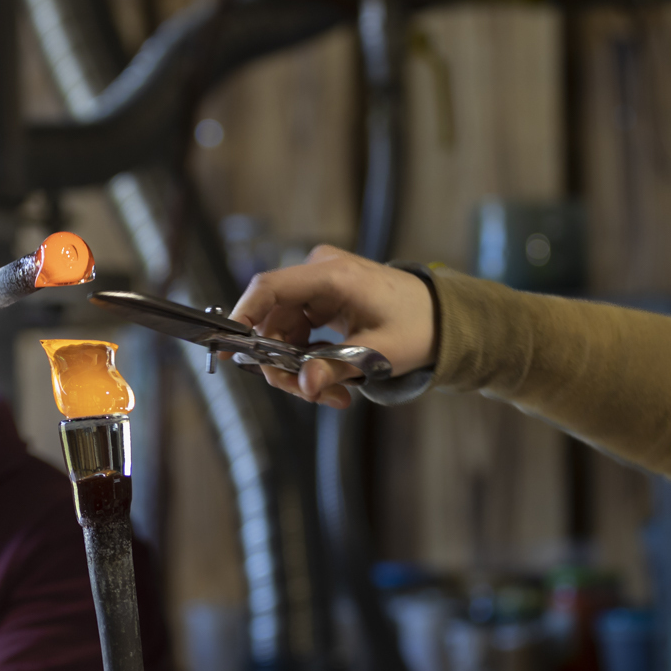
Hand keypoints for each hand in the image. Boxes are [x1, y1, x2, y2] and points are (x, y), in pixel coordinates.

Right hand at [230, 245, 436, 408]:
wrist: (443, 318)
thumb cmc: (419, 326)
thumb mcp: (379, 353)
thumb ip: (337, 368)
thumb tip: (304, 384)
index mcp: (333, 275)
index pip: (270, 288)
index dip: (242, 316)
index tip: (227, 349)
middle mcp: (320, 274)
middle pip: (273, 320)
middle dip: (283, 364)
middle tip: (307, 395)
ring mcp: (319, 287)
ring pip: (283, 334)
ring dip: (299, 370)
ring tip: (333, 396)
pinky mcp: (322, 302)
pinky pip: (299, 335)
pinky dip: (310, 363)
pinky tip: (335, 385)